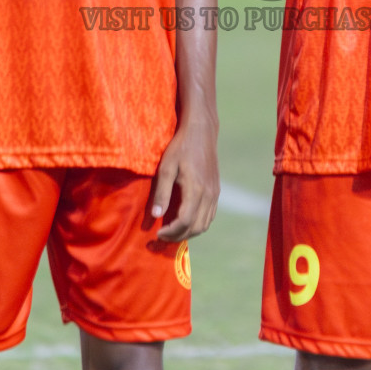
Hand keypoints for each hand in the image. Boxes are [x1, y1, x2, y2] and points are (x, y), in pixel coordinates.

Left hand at [151, 119, 217, 240]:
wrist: (201, 132)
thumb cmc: (180, 147)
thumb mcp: (166, 167)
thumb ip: (161, 193)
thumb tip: (155, 216)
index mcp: (196, 190)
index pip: (185, 222)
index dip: (170, 233)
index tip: (156, 233)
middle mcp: (208, 195)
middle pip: (196, 228)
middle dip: (178, 237)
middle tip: (161, 237)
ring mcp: (214, 193)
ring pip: (204, 225)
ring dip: (188, 233)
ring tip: (171, 231)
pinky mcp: (216, 191)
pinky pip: (209, 216)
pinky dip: (197, 224)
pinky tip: (184, 221)